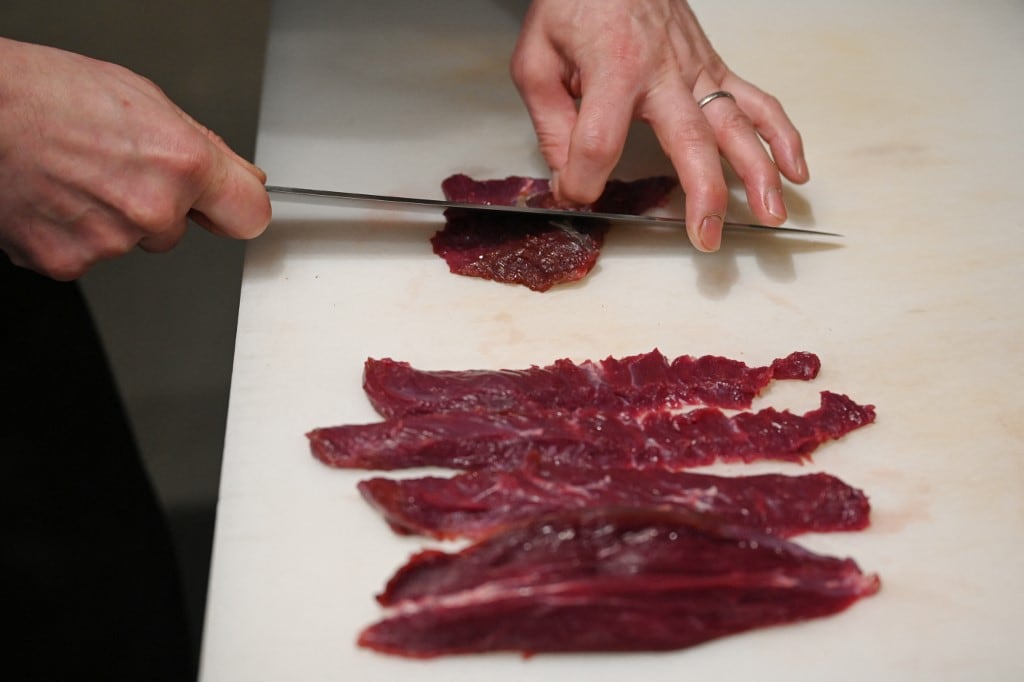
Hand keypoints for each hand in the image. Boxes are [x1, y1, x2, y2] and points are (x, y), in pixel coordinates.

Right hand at [0, 38, 271, 279]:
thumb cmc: (46, 94)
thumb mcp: (145, 100)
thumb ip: (204, 147)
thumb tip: (243, 176)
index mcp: (182, 164)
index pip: (249, 215)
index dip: (235, 209)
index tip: (226, 208)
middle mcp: (152, 209)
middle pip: (178, 229)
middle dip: (155, 205)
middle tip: (111, 166)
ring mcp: (111, 241)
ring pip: (131, 241)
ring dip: (110, 217)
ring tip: (73, 174)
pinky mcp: (69, 262)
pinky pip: (89, 254)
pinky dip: (72, 232)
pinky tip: (53, 196)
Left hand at [510, 0, 807, 250]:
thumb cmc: (575, 3)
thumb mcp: (537, 58)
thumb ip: (551, 121)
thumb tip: (567, 174)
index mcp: (613, 68)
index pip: (599, 141)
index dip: (582, 180)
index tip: (573, 192)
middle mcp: (663, 71)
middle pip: (690, 140)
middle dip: (702, 194)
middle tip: (706, 237)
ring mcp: (696, 69)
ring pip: (736, 124)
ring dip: (759, 172)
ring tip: (770, 213)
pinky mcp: (713, 66)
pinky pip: (757, 100)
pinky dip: (781, 135)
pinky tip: (794, 170)